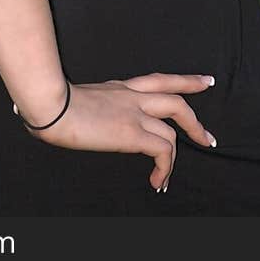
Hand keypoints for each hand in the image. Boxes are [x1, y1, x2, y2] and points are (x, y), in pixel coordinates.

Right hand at [22, 71, 216, 191]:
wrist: (51, 105)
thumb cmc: (54, 103)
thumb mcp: (83, 98)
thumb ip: (98, 106)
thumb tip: (91, 117)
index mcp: (121, 88)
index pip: (160, 80)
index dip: (186, 81)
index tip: (205, 82)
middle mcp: (132, 97)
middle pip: (176, 103)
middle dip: (195, 123)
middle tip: (207, 139)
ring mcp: (134, 113)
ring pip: (172, 132)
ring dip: (175, 158)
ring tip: (167, 177)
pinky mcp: (132, 133)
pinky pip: (162, 151)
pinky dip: (165, 168)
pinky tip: (156, 180)